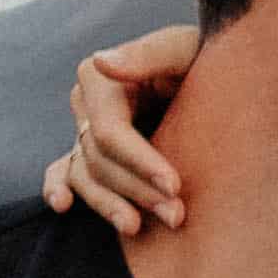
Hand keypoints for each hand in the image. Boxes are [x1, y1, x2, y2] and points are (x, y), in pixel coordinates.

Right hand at [35, 24, 203, 239]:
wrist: (219, 78)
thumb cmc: (203, 59)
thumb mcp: (184, 49)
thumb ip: (147, 54)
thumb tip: (101, 62)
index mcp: (100, 78)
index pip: (110, 133)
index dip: (139, 162)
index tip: (175, 186)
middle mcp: (85, 105)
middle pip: (98, 161)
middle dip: (137, 191)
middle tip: (177, 216)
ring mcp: (84, 132)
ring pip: (84, 177)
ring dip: (110, 205)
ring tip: (137, 228)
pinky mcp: (90, 154)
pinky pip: (64, 174)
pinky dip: (58, 189)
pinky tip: (62, 205)